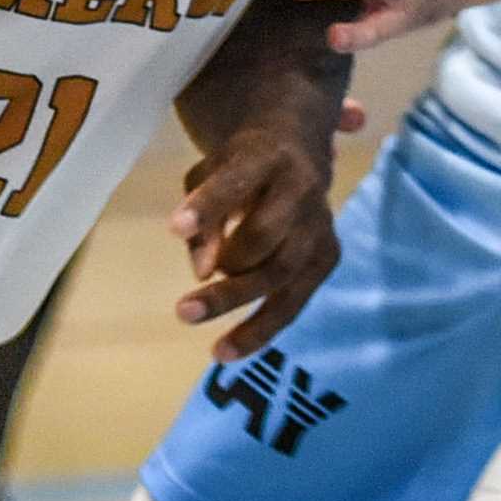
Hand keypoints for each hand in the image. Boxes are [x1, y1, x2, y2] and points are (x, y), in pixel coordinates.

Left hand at [167, 121, 340, 360]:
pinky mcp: (327, 255)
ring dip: (241, 308)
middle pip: (265, 236)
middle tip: (183, 310)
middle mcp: (300, 190)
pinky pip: (295, 300)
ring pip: (283, 274)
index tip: (174, 229)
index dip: (207, 206)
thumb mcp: (208, 172)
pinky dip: (262, 328)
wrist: (298, 150)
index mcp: (266, 157)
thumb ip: (202, 218)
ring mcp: (319, 225)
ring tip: (210, 345)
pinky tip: (228, 350)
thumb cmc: (240, 167)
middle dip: (225, 273)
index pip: (236, 181)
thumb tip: (204, 274)